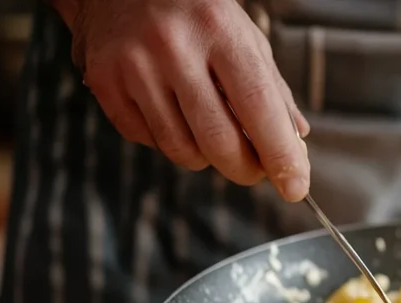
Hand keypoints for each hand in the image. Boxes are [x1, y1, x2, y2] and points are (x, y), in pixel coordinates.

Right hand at [54, 0, 311, 200]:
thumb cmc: (195, 10)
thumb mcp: (243, 35)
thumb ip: (272, 89)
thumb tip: (296, 140)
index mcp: (219, 30)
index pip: (258, 107)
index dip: (280, 154)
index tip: (295, 186)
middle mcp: (173, 47)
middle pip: (219, 140)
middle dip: (244, 169)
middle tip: (255, 169)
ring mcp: (134, 66)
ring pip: (181, 149)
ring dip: (206, 157)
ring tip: (211, 132)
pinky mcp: (104, 82)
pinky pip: (147, 140)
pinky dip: (169, 141)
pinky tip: (174, 115)